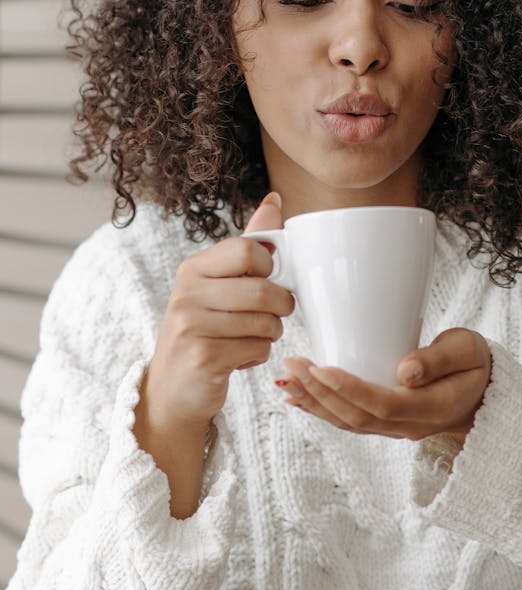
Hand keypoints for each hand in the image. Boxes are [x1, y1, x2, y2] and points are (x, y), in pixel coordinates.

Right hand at [138, 192, 294, 438]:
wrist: (172, 388)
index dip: (270, 268)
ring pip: (265, 322)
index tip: (265, 281)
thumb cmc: (205, 330)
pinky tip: (239, 358)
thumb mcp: (220, 285)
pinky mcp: (202, 356)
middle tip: (272, 316)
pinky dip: (258, 355)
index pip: (249, 250)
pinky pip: (257, 348)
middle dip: (280, 307)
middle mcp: (187, 292)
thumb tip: (275, 200)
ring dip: (270, 335)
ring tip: (251, 338)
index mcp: (193, 267)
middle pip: (264, 290)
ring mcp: (191, 325)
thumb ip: (249, 245)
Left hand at [277, 328, 490, 446]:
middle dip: (319, 393)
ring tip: (284, 381)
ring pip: (348, 423)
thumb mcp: (467, 350)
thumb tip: (405, 372)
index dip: (348, 388)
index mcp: (433, 407)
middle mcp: (411, 426)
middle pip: (357, 417)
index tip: (319, 367)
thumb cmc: (475, 362)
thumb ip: (438, 359)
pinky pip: (349, 422)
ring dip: (313, 403)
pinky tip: (296, 398)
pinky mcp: (386, 424)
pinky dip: (320, 410)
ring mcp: (396, 429)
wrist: (484, 391)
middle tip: (291, 365)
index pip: (383, 404)